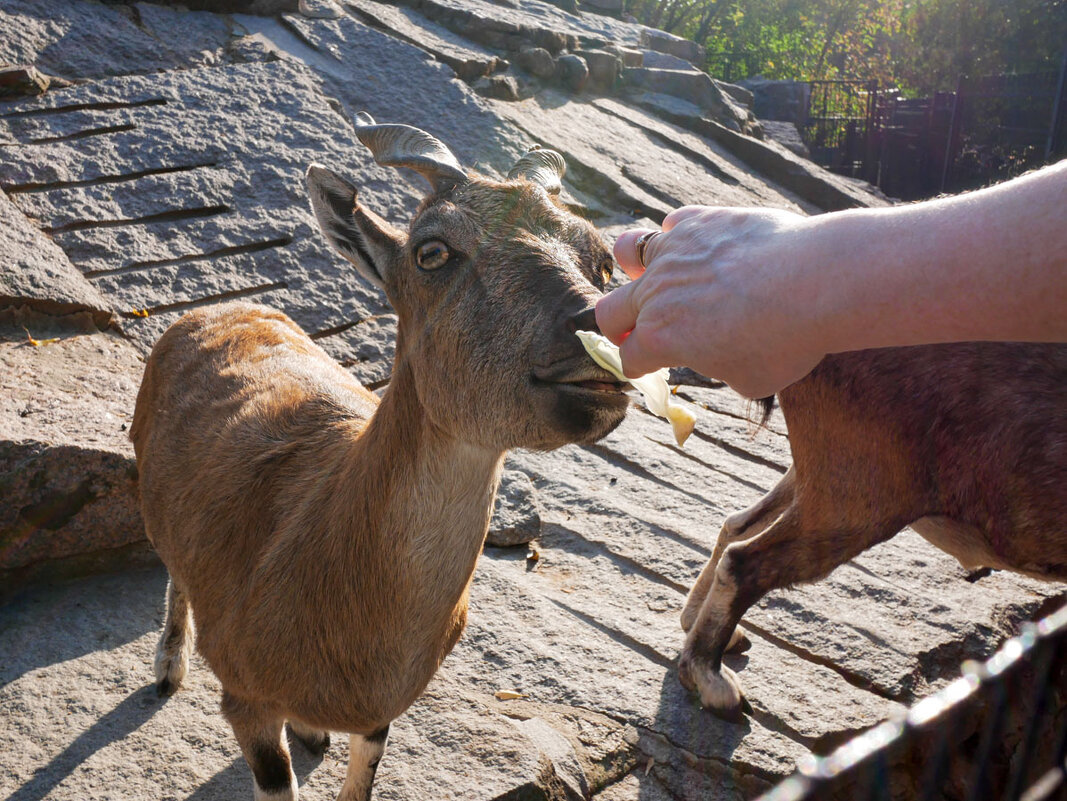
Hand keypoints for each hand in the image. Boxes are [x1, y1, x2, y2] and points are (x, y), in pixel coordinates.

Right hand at [595, 206, 828, 398]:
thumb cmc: (786, 340)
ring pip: (628, 250)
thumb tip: (720, 354)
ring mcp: (673, 251)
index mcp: (661, 340)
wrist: (815, 282)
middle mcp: (656, 294)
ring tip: (653, 274)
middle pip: (609, 311)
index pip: (630, 358)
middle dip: (618, 326)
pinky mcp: (700, 220)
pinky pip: (673, 223)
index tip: (650, 367)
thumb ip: (720, 367)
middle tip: (635, 331)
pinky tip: (699, 246)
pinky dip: (680, 236)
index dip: (639, 367)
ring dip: (635, 267)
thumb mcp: (749, 379)